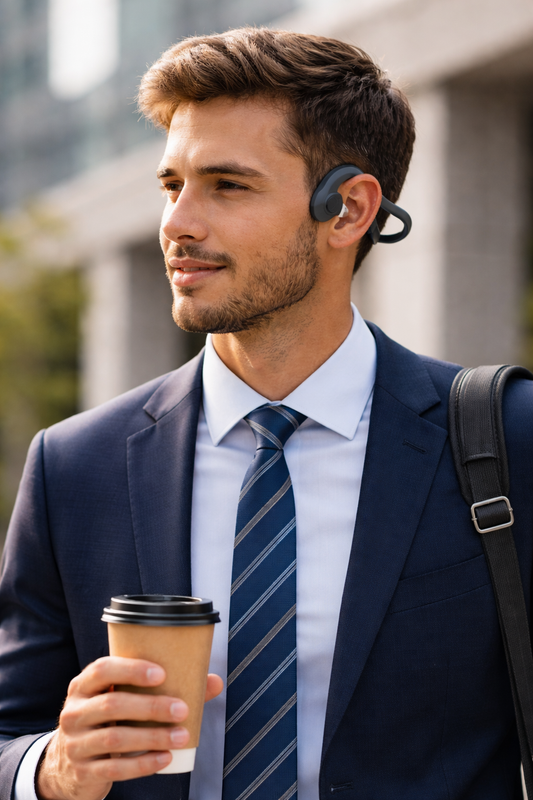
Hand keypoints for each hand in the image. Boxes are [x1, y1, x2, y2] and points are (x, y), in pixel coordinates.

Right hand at [35, 656, 222, 799]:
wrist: (69, 765)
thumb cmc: (108, 721)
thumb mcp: (123, 699)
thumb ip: (165, 688)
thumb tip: (213, 681)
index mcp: (83, 685)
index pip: (102, 669)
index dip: (132, 670)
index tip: (162, 674)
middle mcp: (73, 711)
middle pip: (112, 705)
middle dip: (151, 707)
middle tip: (182, 709)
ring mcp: (74, 743)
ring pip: (115, 739)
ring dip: (153, 737)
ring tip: (182, 736)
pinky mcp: (82, 771)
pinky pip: (114, 768)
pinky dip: (143, 764)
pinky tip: (165, 759)